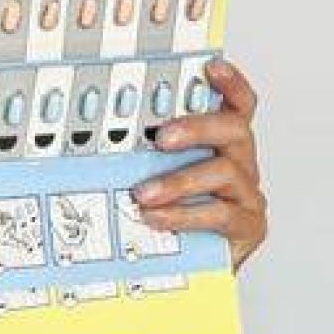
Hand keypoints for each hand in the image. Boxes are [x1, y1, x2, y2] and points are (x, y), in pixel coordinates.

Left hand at [130, 58, 267, 271]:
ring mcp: (246, 194)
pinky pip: (221, 214)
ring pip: (224, 172)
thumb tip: (87, 135)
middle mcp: (239, 163)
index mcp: (220, 144)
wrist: (186, 268)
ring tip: (143, 194)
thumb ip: (139, 155)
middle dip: (198, 127)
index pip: (236, 105)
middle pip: (234, 129)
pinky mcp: (246, 226)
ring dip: (180, 181)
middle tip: (162, 137)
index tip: (211, 66)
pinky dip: (185, 215)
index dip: (230, 83)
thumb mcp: (151, 176)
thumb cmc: (167, 214)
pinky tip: (156, 218)